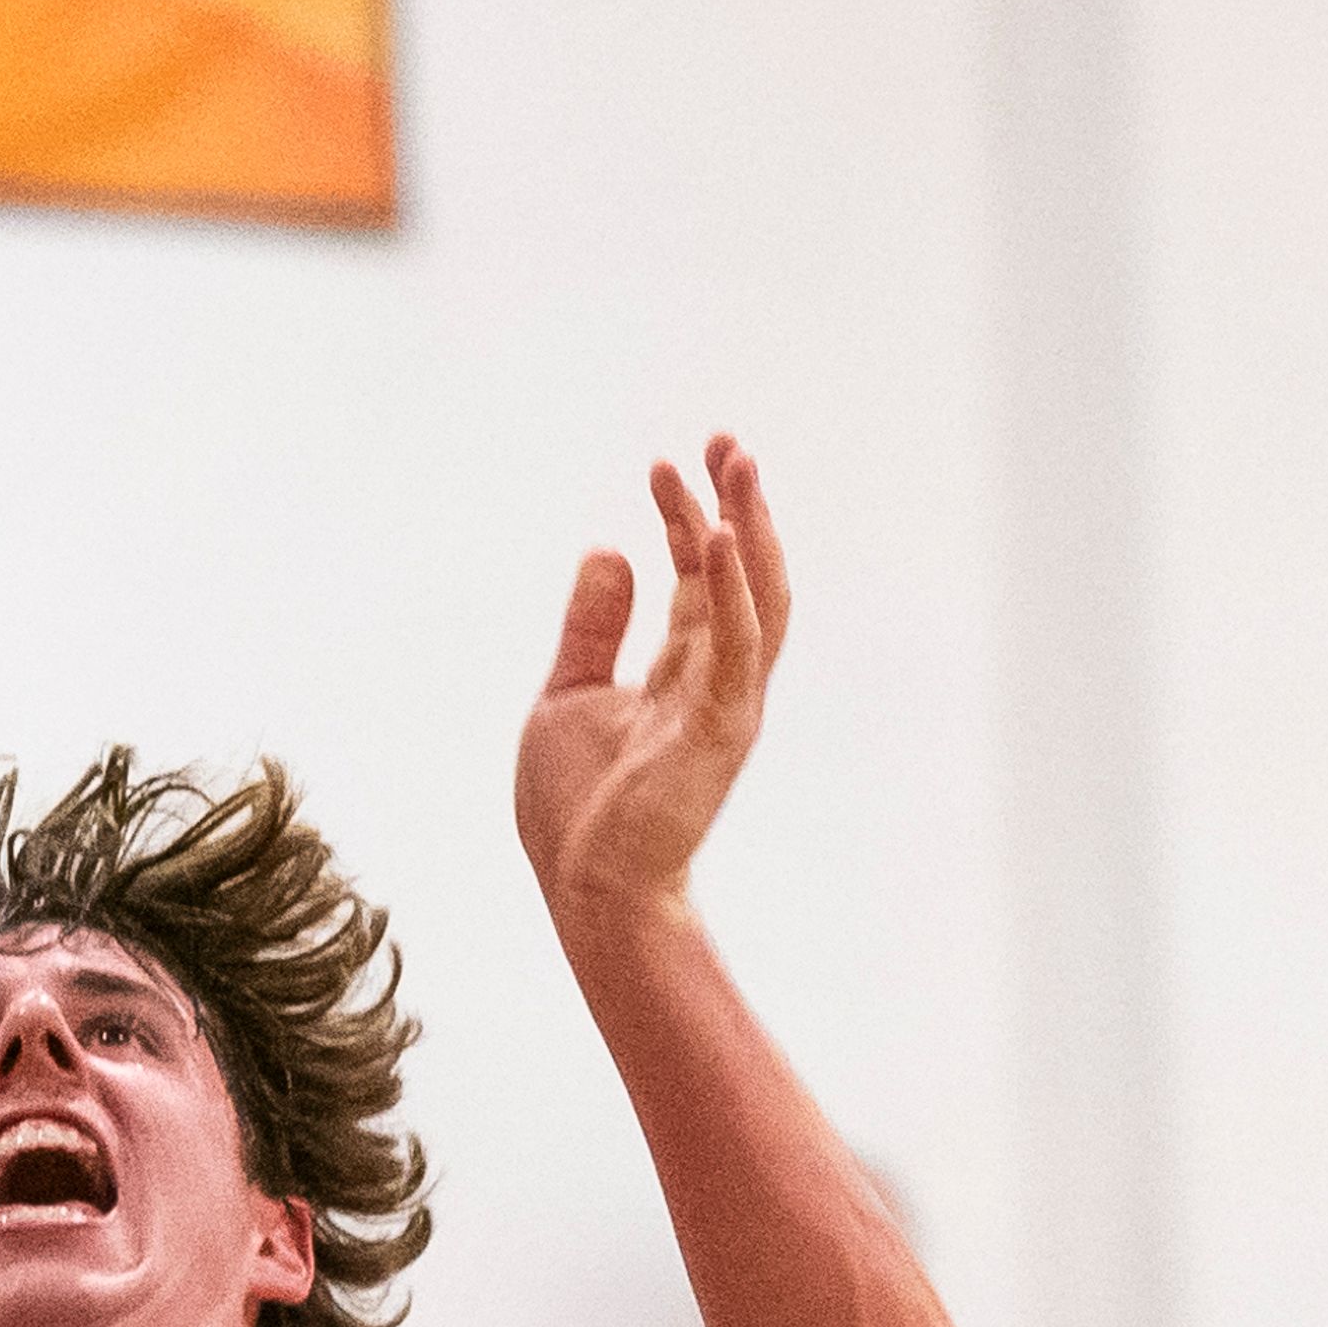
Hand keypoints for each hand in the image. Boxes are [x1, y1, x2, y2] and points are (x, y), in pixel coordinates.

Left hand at [515, 439, 790, 931]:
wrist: (584, 884)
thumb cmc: (578, 807)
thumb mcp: (568, 694)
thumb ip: (593, 626)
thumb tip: (608, 548)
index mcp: (682, 670)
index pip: (699, 578)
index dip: (686, 518)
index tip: (664, 466)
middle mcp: (716, 678)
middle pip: (743, 575)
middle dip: (739, 505)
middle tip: (727, 442)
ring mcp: (727, 701)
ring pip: (758, 599)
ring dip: (752, 529)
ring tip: (737, 465)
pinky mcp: (721, 727)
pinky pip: (736, 646)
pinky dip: (731, 588)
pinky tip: (715, 533)